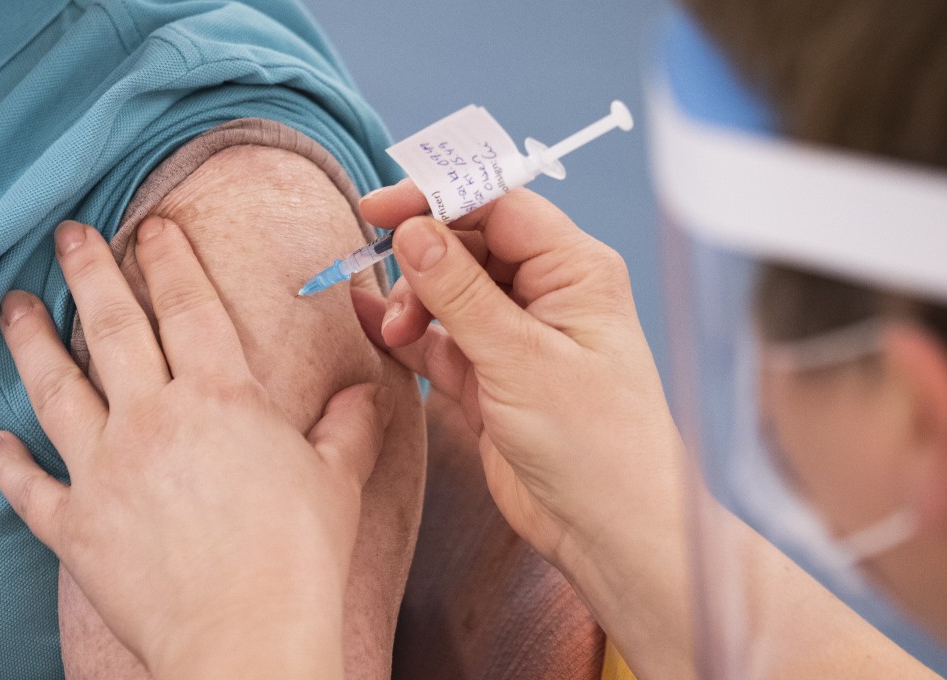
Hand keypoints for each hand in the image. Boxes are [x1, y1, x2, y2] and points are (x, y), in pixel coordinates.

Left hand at [0, 218, 391, 679]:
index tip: (153, 225)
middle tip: (70, 234)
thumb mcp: (339, 478)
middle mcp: (153, 419)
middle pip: (114, 329)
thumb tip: (366, 394)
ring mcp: (106, 471)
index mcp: (221, 398)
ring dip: (33, 343)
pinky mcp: (76, 526)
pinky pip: (30, 487)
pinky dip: (7, 465)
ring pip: (57, 390)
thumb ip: (349, 427)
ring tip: (15, 307)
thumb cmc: (300, 555)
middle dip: (91, 273)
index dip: (170, 260)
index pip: (189, 307)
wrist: (248, 635)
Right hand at [352, 183, 683, 572]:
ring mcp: (516, 334)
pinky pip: (440, 337)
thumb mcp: (521, 360)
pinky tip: (377, 328)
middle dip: (422, 257)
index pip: (498, 205)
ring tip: (397, 333)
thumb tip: (413, 230)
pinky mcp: (491, 374)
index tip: (380, 209)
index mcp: (574, 270)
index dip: (437, 199)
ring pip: (449, 288)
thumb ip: (461, 292)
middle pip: (468, 242)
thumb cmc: (596, 444)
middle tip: (389, 286)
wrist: (609, 530)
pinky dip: (409, 333)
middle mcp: (547, 292)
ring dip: (414, 301)